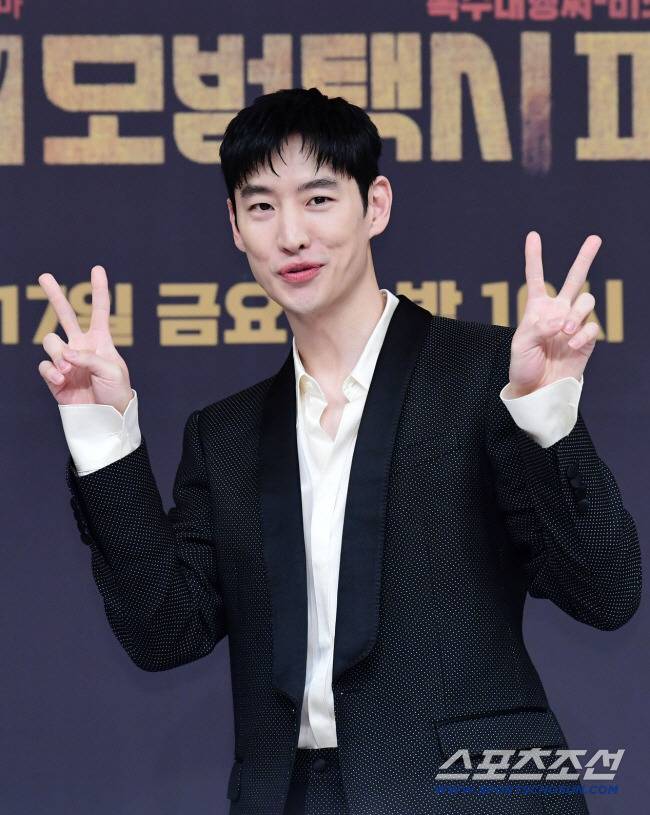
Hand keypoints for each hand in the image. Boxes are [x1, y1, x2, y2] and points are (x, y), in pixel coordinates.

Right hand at [37, 266, 132, 412]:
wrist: (106, 418)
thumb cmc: (116, 393)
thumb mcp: (112, 371)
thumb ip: (90, 358)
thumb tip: (65, 354)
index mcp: (101, 341)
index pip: (100, 310)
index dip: (99, 289)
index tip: (97, 268)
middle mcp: (81, 346)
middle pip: (65, 315)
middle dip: (54, 295)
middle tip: (43, 276)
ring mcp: (66, 360)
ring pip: (50, 341)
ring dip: (57, 353)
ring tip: (67, 369)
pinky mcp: (55, 377)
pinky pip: (44, 365)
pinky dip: (51, 371)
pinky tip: (61, 379)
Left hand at [508, 231, 600, 396]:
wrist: (538, 389)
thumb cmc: (524, 366)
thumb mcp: (521, 345)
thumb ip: (538, 327)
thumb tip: (559, 319)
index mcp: (536, 309)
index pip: (535, 278)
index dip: (534, 257)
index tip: (533, 236)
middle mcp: (558, 311)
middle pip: (574, 279)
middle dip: (585, 258)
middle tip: (595, 238)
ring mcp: (574, 323)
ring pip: (586, 301)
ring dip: (576, 314)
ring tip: (564, 332)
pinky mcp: (587, 338)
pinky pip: (592, 327)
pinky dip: (582, 335)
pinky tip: (572, 345)